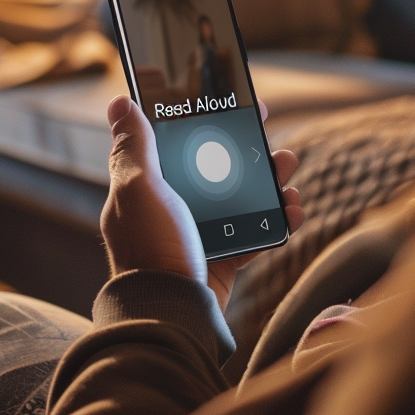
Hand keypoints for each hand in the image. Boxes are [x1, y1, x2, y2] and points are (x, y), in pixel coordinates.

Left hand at [100, 96, 303, 311]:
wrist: (171, 312)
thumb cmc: (151, 248)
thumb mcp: (138, 189)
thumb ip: (134, 146)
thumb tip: (121, 102)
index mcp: (148, 186)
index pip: (176, 142)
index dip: (203, 120)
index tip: (231, 104)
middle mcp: (172, 206)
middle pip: (216, 167)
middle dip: (247, 150)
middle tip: (271, 139)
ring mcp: (199, 232)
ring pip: (241, 196)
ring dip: (270, 181)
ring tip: (288, 171)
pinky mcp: (222, 258)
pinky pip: (255, 231)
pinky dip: (276, 220)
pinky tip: (292, 210)